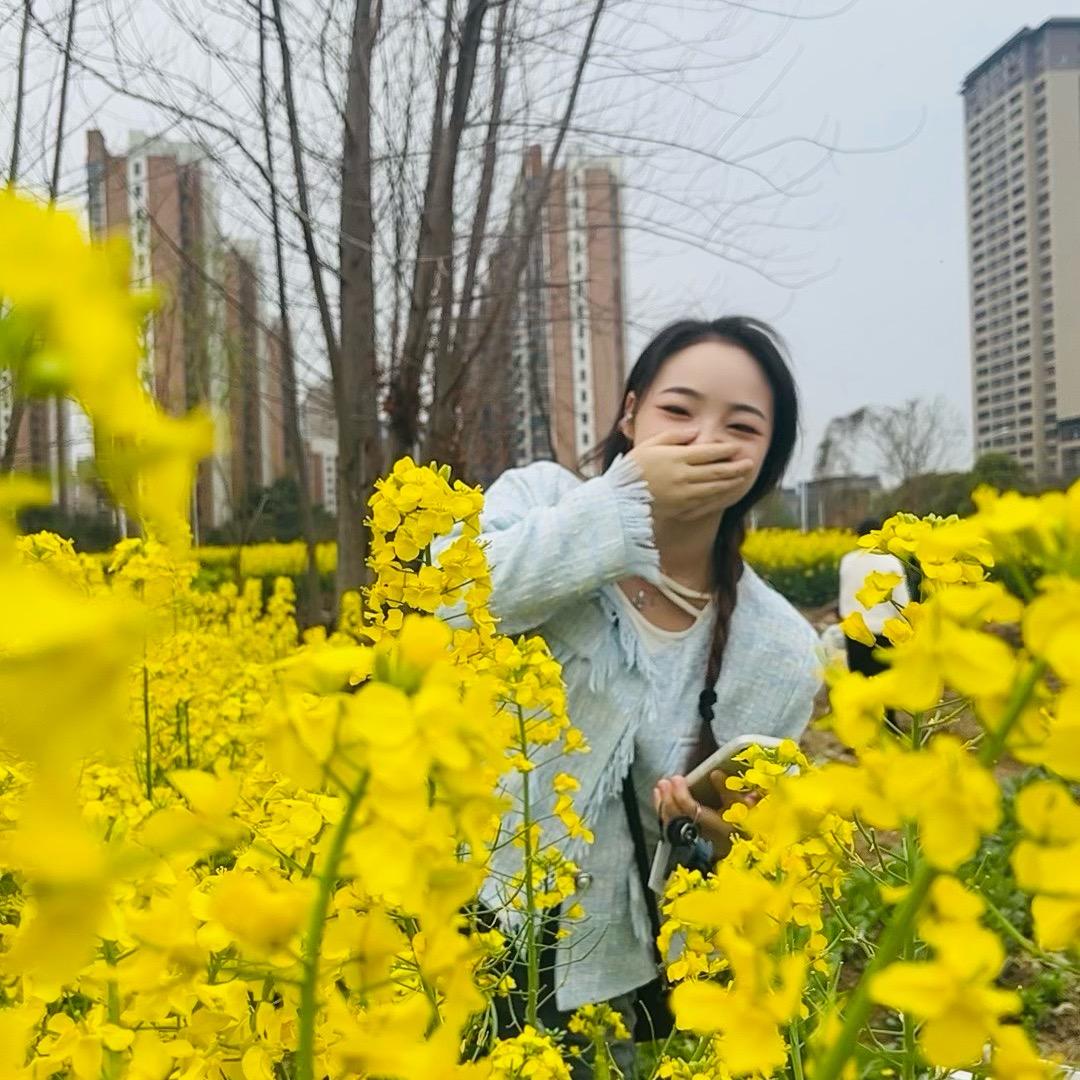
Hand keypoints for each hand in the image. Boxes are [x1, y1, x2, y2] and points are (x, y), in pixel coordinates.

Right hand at [627, 431, 754, 524]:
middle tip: (749, 463)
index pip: (708, 452)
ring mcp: (684, 494)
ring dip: (732, 482)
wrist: (619, 500)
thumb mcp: (649, 445)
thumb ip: (673, 437)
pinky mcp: (682, 508)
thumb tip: (695, 432)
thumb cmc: (632, 469)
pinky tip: (727, 492)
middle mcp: (683, 476)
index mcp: (675, 458)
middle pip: (716, 471)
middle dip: (735, 467)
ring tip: (743, 477)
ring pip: (715, 487)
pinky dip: (720, 496)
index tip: (737, 447)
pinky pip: (707, 502)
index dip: (725, 450)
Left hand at [652, 771, 758, 848]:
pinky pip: (671, 829)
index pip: (695, 813)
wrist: (746, 847)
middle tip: (665, 781)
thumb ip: (728, 790)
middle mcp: (705, 837)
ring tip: (659, 788)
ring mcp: (695, 842)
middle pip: (680, 819)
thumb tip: (715, 773)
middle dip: (669, 799)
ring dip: (663, 805)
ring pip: (673, 826)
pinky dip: (662, 814)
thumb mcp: (742, 806)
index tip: (677, 779)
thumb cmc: (745, 823)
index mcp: (721, 828)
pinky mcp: (688, 843)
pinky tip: (659, 801)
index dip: (682, 795)